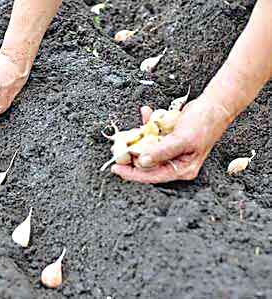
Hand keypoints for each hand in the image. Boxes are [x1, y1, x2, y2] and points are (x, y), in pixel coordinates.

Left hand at [111, 96, 232, 182]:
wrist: (215, 104)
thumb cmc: (204, 123)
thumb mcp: (181, 139)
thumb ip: (161, 152)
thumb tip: (142, 162)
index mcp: (182, 169)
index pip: (152, 176)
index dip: (132, 173)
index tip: (116, 168)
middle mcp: (175, 162)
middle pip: (146, 164)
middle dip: (130, 156)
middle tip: (116, 150)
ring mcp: (171, 150)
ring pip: (146, 149)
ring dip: (137, 139)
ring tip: (126, 134)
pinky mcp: (168, 138)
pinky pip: (152, 134)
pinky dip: (147, 124)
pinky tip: (145, 113)